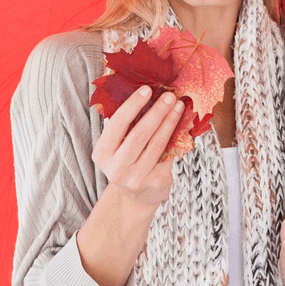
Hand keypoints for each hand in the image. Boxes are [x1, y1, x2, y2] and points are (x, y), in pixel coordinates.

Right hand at [92, 86, 183, 208]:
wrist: (135, 196)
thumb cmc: (126, 162)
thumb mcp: (116, 147)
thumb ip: (125, 126)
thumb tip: (146, 93)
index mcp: (102, 154)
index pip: (117, 124)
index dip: (133, 105)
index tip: (147, 89)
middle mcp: (116, 168)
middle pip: (140, 134)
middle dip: (157, 112)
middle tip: (169, 96)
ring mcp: (136, 178)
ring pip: (157, 144)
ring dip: (170, 121)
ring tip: (178, 106)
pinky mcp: (155, 182)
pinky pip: (168, 154)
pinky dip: (177, 137)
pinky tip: (182, 124)